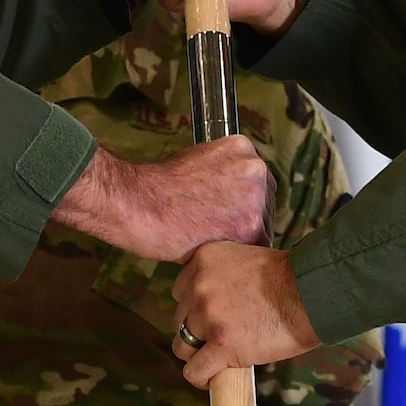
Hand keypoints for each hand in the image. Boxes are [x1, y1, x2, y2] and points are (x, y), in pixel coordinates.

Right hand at [51, 137, 271, 261]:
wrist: (139, 203)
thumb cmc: (158, 186)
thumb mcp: (197, 160)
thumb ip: (223, 172)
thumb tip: (235, 194)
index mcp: (242, 148)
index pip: (259, 181)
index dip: (244, 202)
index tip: (229, 213)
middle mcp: (255, 169)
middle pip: (266, 204)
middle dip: (246, 219)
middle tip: (219, 232)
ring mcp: (255, 198)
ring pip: (263, 228)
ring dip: (243, 239)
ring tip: (213, 242)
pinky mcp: (249, 228)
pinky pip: (255, 249)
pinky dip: (239, 256)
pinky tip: (217, 253)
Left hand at [171, 241, 319, 385]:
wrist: (310, 294)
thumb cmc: (289, 279)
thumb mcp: (244, 260)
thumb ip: (221, 274)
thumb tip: (211, 300)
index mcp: (203, 259)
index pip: (180, 291)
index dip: (196, 307)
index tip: (215, 316)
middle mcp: (199, 284)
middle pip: (179, 318)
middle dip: (199, 330)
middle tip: (223, 336)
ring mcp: (208, 314)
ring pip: (182, 346)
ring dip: (199, 354)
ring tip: (219, 358)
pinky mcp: (221, 343)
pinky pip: (194, 370)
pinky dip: (203, 378)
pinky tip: (216, 377)